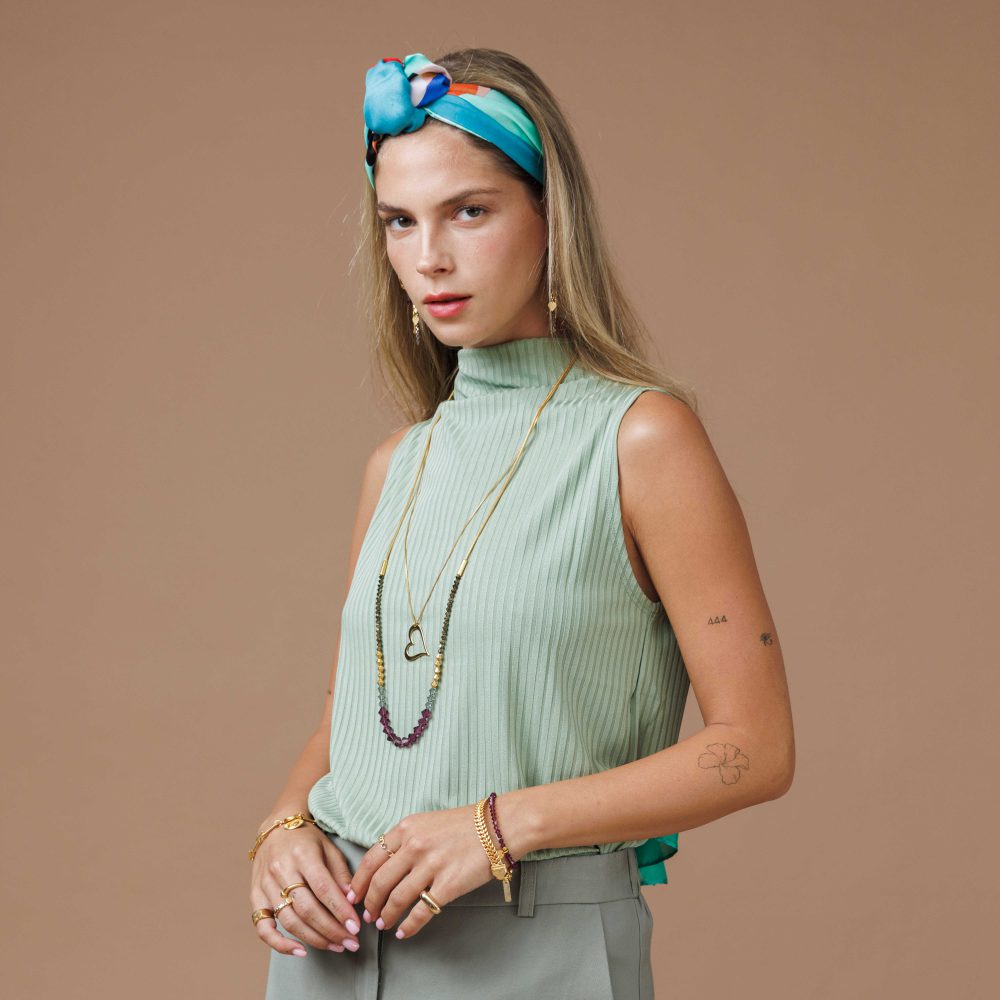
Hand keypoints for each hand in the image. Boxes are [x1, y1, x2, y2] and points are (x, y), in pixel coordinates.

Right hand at [249, 820, 363, 955]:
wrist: (276, 828)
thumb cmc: (307, 839)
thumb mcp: (329, 848)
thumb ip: (340, 874)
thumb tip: (352, 901)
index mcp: (302, 854)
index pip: (323, 888)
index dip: (340, 911)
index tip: (355, 927)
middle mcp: (281, 870)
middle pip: (307, 909)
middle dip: (331, 930)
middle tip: (351, 942)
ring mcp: (265, 885)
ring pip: (289, 920)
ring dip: (314, 939)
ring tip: (336, 946)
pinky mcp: (255, 896)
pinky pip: (263, 927)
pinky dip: (279, 944)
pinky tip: (300, 951)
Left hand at [346, 805, 497, 939]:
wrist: (497, 827)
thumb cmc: (463, 825)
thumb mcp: (426, 822)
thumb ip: (405, 840)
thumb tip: (384, 866)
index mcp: (407, 828)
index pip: (371, 859)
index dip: (359, 881)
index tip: (354, 895)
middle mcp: (414, 846)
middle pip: (380, 882)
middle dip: (370, 903)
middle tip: (368, 914)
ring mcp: (431, 866)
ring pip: (396, 899)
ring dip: (386, 915)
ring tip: (384, 923)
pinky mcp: (447, 885)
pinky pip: (421, 911)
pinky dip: (409, 925)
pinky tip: (404, 931)